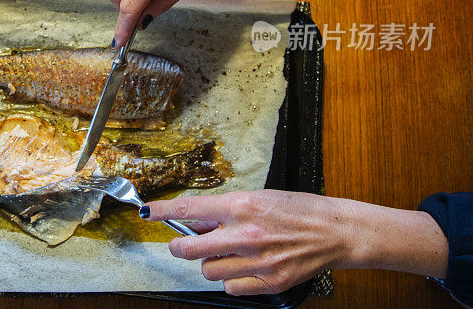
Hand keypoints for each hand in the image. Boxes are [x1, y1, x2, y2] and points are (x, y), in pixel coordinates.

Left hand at [144, 190, 448, 295]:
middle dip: (180, 247)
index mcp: (241, 205)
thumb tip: (196, 221)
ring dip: (211, 262)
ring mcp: (257, 260)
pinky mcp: (269, 282)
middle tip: (181, 244)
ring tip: (230, 251)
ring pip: (208, 270)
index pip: (190, 209)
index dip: (163, 212)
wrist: (335, 231)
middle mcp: (245, 233)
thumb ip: (225, 210)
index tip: (148, 213)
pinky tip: (244, 266)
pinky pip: (231, 286)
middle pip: (190, 249)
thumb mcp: (258, 197)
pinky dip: (232, 278)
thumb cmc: (298, 210)